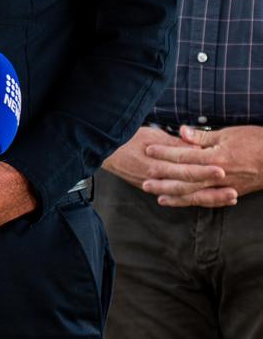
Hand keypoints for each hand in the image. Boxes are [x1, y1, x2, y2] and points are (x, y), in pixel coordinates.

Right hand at [102, 126, 229, 206]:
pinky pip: (177, 197)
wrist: (105, 152)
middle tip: (233, 191)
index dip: (203, 170)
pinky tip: (208, 202)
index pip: (184, 169)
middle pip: (188, 186)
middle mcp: (156, 178)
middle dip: (212, 190)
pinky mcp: (153, 189)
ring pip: (185, 196)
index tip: (221, 169)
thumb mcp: (150, 136)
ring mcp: (154, 186)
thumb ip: (173, 144)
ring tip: (228, 198)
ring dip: (208, 198)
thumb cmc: (127, 139)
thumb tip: (195, 148)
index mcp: (156, 163)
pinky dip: (193, 200)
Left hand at [144, 125, 262, 206]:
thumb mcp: (228, 134)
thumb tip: (181, 133)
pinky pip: (207, 200)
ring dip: (174, 196)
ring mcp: (224, 187)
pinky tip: (181, 202)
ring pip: (194, 195)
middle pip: (184, 181)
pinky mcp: (230, 193)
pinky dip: (192, 202)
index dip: (164, 154)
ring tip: (157, 196)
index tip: (148, 151)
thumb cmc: (255, 141)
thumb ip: (203, 137)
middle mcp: (217, 176)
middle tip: (144, 181)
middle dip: (163, 181)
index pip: (183, 157)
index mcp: (215, 158)